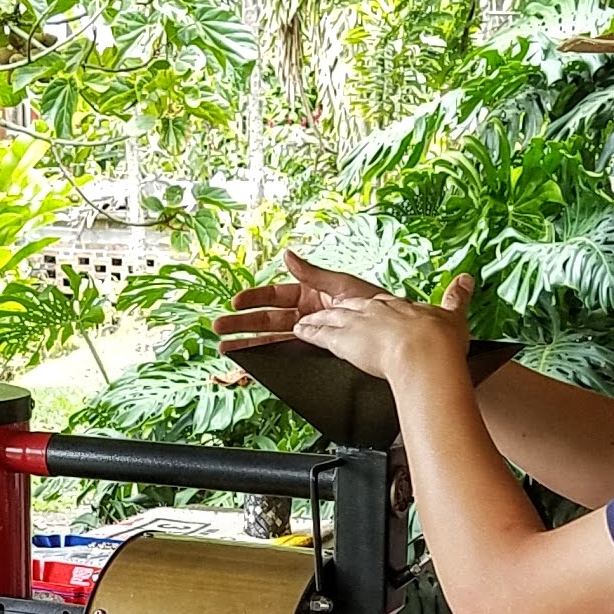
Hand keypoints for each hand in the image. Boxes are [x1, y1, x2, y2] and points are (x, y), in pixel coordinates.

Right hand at [213, 248, 384, 342]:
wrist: (395, 332)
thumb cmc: (375, 305)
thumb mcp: (341, 284)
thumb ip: (311, 273)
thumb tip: (287, 254)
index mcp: (312, 295)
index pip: (275, 297)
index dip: (254, 299)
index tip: (235, 302)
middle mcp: (308, 316)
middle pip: (268, 320)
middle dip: (242, 323)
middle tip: (218, 328)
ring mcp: (311, 335)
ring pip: (273, 338)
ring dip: (248, 342)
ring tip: (225, 347)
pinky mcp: (317, 351)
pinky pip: (289, 353)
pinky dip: (269, 356)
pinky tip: (252, 358)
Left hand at [294, 256, 474, 384]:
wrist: (426, 354)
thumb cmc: (439, 342)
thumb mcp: (453, 315)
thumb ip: (457, 297)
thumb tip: (466, 280)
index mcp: (398, 305)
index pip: (375, 302)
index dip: (366, 304)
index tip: (360, 305)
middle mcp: (373, 310)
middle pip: (347, 307)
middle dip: (334, 311)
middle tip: (320, 312)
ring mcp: (357, 324)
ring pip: (330, 318)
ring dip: (316, 320)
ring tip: (302, 323)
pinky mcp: (344, 341)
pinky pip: (320, 335)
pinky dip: (309, 332)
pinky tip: (300, 332)